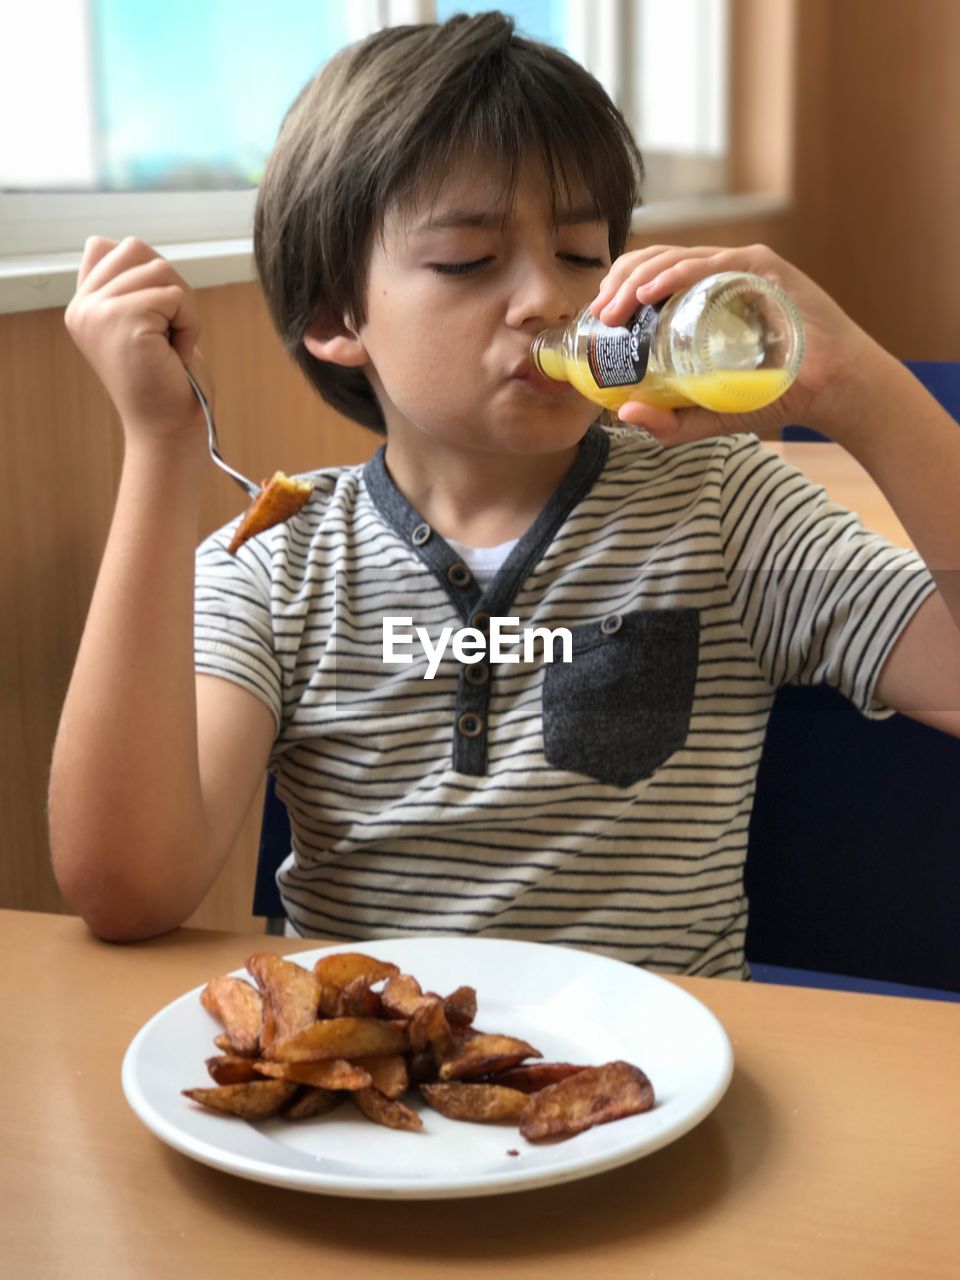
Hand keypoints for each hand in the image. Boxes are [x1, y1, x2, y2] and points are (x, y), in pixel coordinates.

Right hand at [65, 236, 212, 440]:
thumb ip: (124, 283)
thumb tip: (110, 240)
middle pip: (137, 249)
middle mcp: (82, 307)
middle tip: (169, 334)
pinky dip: (189, 324)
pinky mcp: (124, 321)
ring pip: (159, 269)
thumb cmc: (168, 381)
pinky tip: (177, 354)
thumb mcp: (142, 322)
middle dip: (170, 288)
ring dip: (183, 308)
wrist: (170, 431)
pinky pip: (176, 296)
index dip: (148, 277)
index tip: (153, 324)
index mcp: (82, 305)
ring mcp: (98, 313)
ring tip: (172, 346)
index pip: (112, 247)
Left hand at [589, 244, 883, 446]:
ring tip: (616, 306)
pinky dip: (675, 274)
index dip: (617, 294)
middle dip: (618, 286)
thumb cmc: (774, 395)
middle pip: (653, 264)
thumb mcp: (708, 415)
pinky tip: (650, 293)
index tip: (596, 321)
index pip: (648, 281)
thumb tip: (621, 412)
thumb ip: (667, 421)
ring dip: (637, 280)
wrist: (830, 391)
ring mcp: (739, 268)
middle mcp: (716, 276)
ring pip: (675, 258)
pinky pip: (710, 263)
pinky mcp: (762, 268)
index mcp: (700, 299)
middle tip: (600, 316)